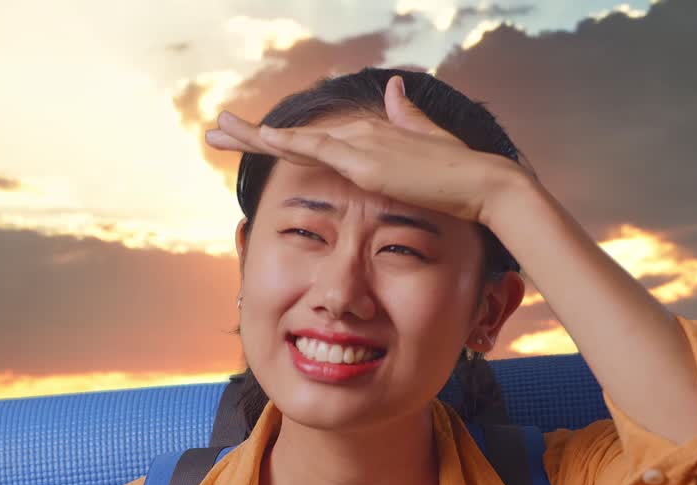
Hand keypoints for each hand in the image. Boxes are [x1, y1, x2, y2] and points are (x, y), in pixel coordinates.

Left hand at [204, 75, 518, 224]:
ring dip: (253, 137)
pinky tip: (262, 137)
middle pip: (294, 136)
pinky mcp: (366, 163)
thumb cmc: (458, 175)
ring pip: (296, 139)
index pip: (313, 139)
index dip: (278, 139)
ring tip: (217, 132)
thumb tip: (394, 89)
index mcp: (370, 137)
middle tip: (213, 132)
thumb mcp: (426, 143)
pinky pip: (318, 150)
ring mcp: (361, 147)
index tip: (249, 138)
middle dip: (251, 135)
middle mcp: (360, 136)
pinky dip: (288, 142)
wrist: (482, 184)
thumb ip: (406, 118)